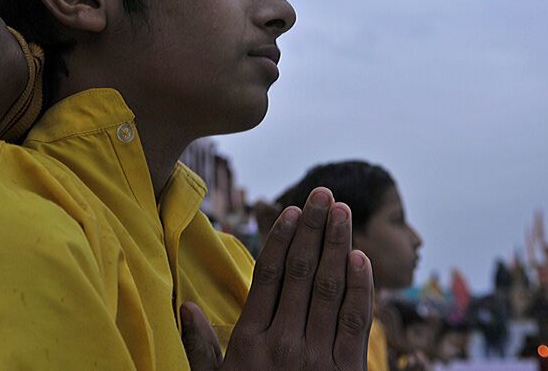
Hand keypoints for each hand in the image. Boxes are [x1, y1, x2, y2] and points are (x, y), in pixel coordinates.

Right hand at [183, 187, 372, 369]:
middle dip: (314, 229)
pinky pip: (355, 322)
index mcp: (250, 342)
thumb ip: (201, 346)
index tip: (291, 211)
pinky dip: (360, 288)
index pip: (267, 276)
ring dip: (339, 246)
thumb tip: (186, 306)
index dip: (281, 239)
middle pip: (302, 273)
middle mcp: (284, 343)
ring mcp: (318, 358)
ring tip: (343, 212)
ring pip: (330, 289)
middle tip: (323, 194)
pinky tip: (360, 259)